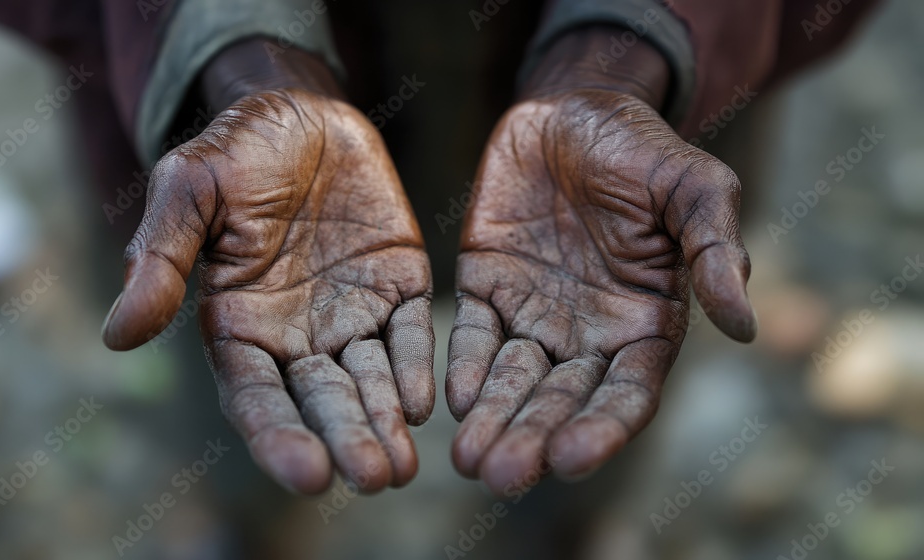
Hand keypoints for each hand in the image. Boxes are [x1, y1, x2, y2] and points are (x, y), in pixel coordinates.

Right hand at [102, 83, 434, 494]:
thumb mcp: (187, 191)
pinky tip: (426, 402)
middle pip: (322, 401)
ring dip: (386, 421)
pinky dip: (419, 367)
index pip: (258, 396)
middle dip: (347, 439)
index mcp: (239, 326)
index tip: (308, 474)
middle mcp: (297, 335)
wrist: (300, 112)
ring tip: (402, 465)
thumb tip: (117, 334)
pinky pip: (411, 334)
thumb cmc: (233, 151)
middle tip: (372, 475)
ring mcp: (351, 315)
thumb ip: (161, 260)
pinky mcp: (397, 286)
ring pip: (371, 380)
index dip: (279, 436)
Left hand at [447, 28, 755, 492]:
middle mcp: (587, 332)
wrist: (574, 108)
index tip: (570, 459)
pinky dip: (465, 365)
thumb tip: (745, 327)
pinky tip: (452, 398)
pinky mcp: (487, 285)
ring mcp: (534, 312)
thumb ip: (715, 252)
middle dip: (534, 437)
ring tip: (471, 459)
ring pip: (513, 378)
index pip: (626, 392)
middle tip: (504, 475)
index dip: (601, 428)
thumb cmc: (644, 150)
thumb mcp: (694, 188)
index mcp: (644, 322)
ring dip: (494, 419)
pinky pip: (474, 333)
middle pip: (562, 399)